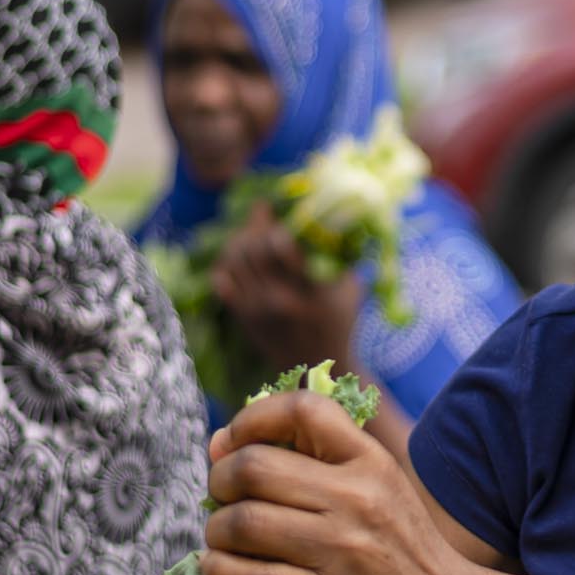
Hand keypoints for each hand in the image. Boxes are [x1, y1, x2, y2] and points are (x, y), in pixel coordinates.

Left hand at [197, 390, 473, 574]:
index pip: (304, 410)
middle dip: (220, 479)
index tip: (235, 438)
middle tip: (221, 494)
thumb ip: (311, 454)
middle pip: (255, 468)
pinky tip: (221, 567)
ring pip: (244, 523)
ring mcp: (342, 551)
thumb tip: (219, 443)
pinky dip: (220, 571)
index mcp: (370, 461)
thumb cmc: (395, 538)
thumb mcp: (374, 480)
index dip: (253, 417)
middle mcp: (357, 499)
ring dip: (216, 529)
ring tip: (222, 534)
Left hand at [212, 205, 365, 373]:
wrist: (317, 367)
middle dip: (254, 225)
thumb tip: (339, 219)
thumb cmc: (340, 323)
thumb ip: (346, 258)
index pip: (279, 247)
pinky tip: (235, 255)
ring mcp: (257, 310)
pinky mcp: (244, 318)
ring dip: (239, 240)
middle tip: (260, 212)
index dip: (271, 223)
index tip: (272, 207)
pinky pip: (223, 281)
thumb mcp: (351, 291)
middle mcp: (279, 300)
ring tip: (249, 230)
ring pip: (235, 262)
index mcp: (308, 291)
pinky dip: (226, 264)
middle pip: (253, 250)